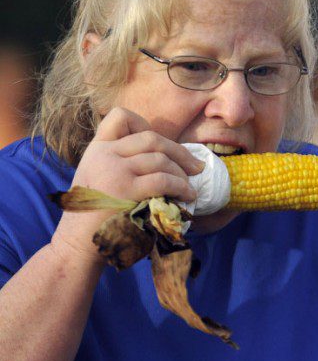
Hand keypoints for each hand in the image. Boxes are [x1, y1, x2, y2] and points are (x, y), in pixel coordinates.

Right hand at [51, 108, 203, 265]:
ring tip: (189, 187)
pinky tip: (187, 196)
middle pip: (152, 138)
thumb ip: (120, 160)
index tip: (160, 144)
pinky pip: (164, 180)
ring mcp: (114, 170)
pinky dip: (181, 188)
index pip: (120, 117)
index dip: (144, 124)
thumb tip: (167, 155)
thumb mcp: (99, 177)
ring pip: (161, 159)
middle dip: (180, 152)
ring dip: (182, 174)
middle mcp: (103, 154)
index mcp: (97, 149)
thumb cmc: (96, 215)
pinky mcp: (126, 189)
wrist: (77, 244)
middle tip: (196, 167)